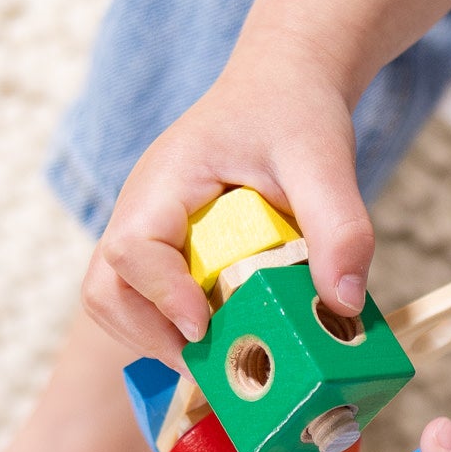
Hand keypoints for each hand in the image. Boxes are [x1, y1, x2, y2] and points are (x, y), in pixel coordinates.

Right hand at [81, 52, 372, 364]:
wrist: (285, 87)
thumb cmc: (294, 111)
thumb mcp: (325, 160)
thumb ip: (341, 227)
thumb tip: (344, 305)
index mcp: (165, 183)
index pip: (129, 250)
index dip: (160, 296)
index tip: (203, 326)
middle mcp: (144, 214)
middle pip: (106, 292)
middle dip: (150, 338)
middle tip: (213, 364)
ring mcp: (154, 240)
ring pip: (123, 306)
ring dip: (163, 344)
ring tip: (226, 359)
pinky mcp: (174, 259)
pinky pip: (158, 308)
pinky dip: (186, 337)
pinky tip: (238, 341)